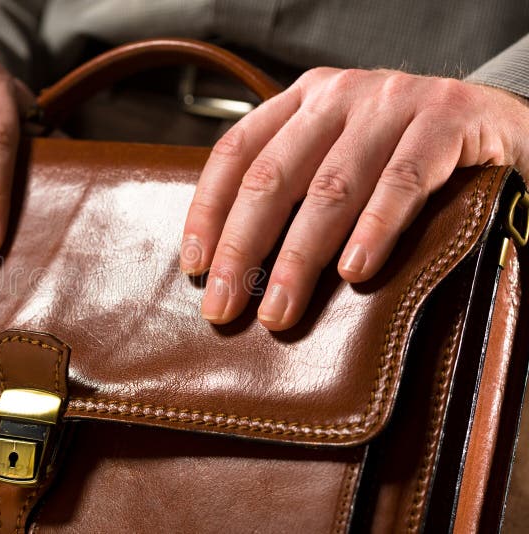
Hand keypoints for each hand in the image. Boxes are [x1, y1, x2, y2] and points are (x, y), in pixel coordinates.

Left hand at [180, 68, 528, 329]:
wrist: (496, 123)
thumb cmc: (402, 154)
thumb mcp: (337, 156)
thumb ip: (295, 187)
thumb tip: (231, 263)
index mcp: (301, 102)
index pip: (235, 153)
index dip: (208, 211)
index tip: (195, 266)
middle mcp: (338, 95)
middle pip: (272, 176)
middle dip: (242, 248)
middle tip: (224, 306)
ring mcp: (392, 103)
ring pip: (331, 187)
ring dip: (300, 257)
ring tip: (281, 310)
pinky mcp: (447, 119)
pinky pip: (403, 181)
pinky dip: (375, 228)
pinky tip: (355, 271)